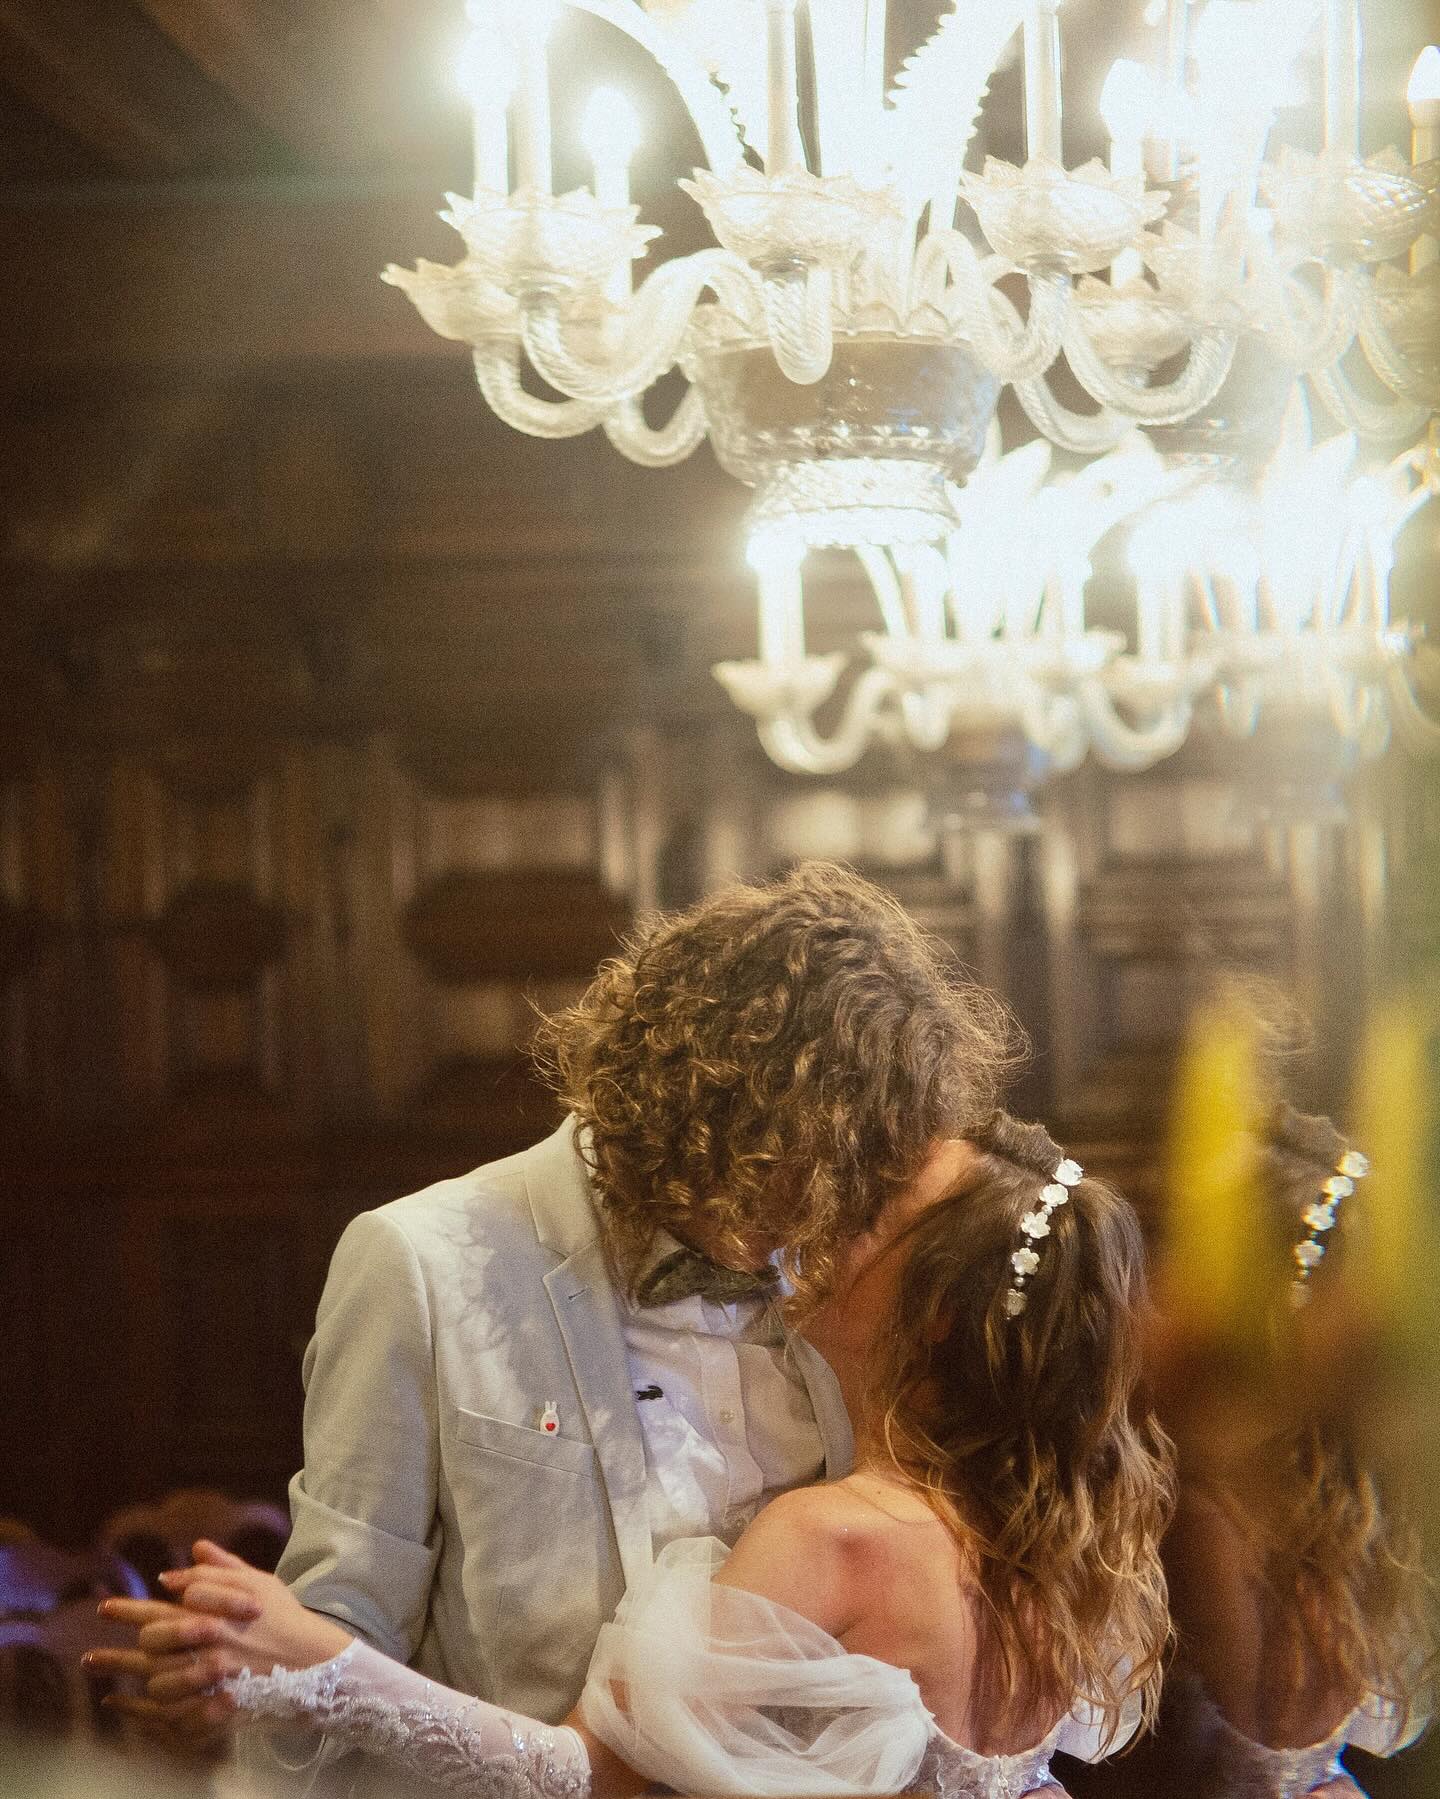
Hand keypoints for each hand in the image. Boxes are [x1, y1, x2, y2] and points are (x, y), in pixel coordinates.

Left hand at [86, 1539, 352, 1711]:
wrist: (314, 1665)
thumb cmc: (285, 1619)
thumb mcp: (260, 1584)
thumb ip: (222, 1569)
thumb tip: (192, 1550)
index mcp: (215, 1614)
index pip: (165, 1607)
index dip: (133, 1607)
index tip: (106, 1606)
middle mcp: (207, 1646)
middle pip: (151, 1643)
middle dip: (118, 1642)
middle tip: (88, 1647)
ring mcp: (209, 1678)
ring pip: (153, 1678)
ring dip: (121, 1671)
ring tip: (93, 1665)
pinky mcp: (211, 1705)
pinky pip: (165, 1712)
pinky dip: (138, 1709)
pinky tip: (117, 1702)